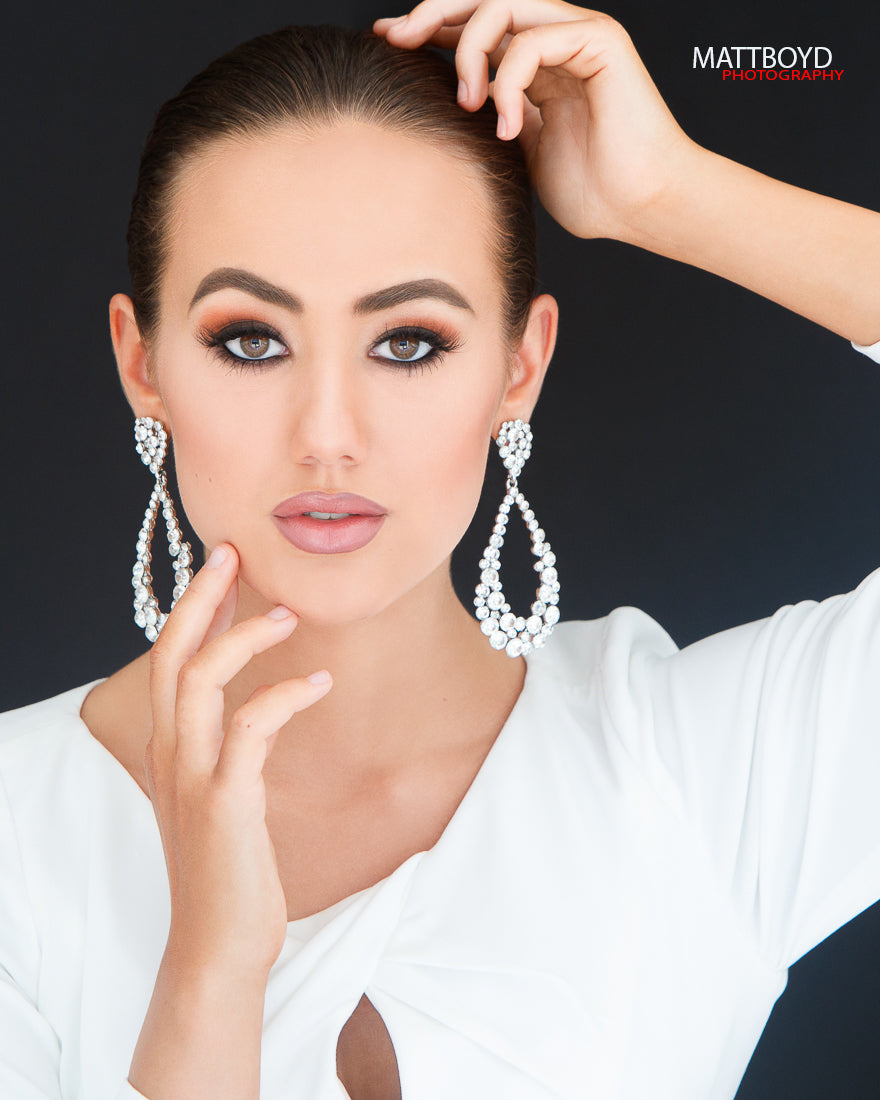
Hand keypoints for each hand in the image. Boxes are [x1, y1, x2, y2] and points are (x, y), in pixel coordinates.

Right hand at [144, 543, 332, 978]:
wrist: (218, 946)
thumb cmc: (229, 868)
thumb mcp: (220, 796)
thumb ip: (226, 748)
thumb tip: (256, 705)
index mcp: (170, 749)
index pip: (169, 659)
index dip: (194, 608)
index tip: (222, 565)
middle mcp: (171, 755)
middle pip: (172, 654)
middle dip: (203, 598)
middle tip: (234, 552)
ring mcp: (194, 778)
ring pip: (198, 681)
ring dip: (242, 639)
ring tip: (287, 614)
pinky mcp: (226, 803)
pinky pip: (249, 729)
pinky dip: (281, 696)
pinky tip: (318, 683)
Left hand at [373, 0, 702, 242]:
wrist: (642, 207)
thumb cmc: (593, 192)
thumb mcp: (521, 152)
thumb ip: (490, 117)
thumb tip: (441, 106)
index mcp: (535, 63)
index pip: (473, 24)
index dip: (427, 27)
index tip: (386, 43)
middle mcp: (555, 37)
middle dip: (431, 13)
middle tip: (397, 41)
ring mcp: (578, 34)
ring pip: (502, 6)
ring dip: (470, 51)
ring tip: (466, 104)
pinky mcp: (600, 42)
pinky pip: (532, 39)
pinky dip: (508, 80)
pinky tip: (507, 125)